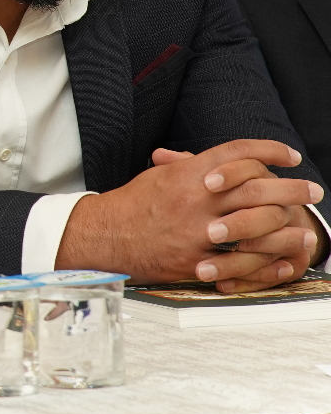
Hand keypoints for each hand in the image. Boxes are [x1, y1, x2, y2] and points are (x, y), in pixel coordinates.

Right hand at [56, 140, 323, 291]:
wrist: (105, 235)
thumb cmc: (134, 204)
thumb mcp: (163, 175)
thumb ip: (196, 168)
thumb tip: (227, 162)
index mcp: (189, 174)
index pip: (238, 153)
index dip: (269, 151)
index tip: (290, 156)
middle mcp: (196, 199)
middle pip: (257, 188)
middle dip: (292, 189)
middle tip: (313, 189)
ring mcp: (198, 231)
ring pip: (257, 227)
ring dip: (288, 227)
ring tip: (306, 228)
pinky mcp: (196, 260)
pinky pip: (240, 262)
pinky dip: (266, 261)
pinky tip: (283, 258)